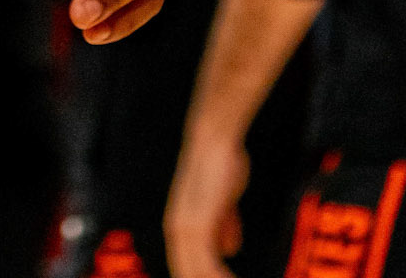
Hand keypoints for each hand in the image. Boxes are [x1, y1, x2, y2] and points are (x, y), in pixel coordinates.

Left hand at [165, 125, 249, 277]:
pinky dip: (221, 277)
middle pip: (186, 274)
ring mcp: (185, 228)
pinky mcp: (197, 224)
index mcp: (179, 226)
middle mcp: (177, 230)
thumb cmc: (220, 166)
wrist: (214, 141)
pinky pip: (208, 264)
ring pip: (196, 273)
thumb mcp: (222, 202)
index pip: (185, 267)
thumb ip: (223, 225)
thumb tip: (228, 249)